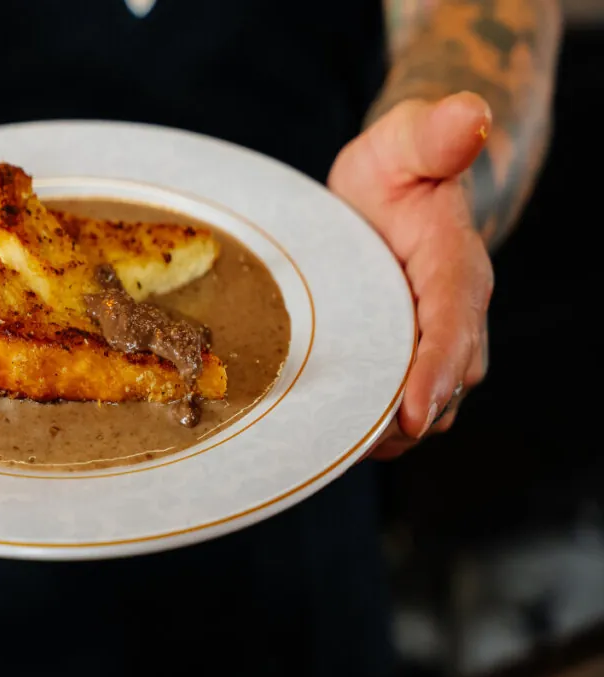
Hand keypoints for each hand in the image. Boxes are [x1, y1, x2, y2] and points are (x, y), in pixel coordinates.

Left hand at [328, 92, 494, 459]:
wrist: (394, 192)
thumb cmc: (398, 166)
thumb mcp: (407, 140)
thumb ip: (433, 133)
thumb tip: (467, 114)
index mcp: (455, 268)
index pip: (454, 324)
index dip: (437, 371)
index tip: (411, 414)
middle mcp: (452, 315)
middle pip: (442, 385)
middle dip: (402, 421)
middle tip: (343, 446)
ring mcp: (429, 343)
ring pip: (420, 409)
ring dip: (382, 435)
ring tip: (326, 450)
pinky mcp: (402, 359)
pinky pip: (393, 408)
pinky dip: (366, 428)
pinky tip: (321, 436)